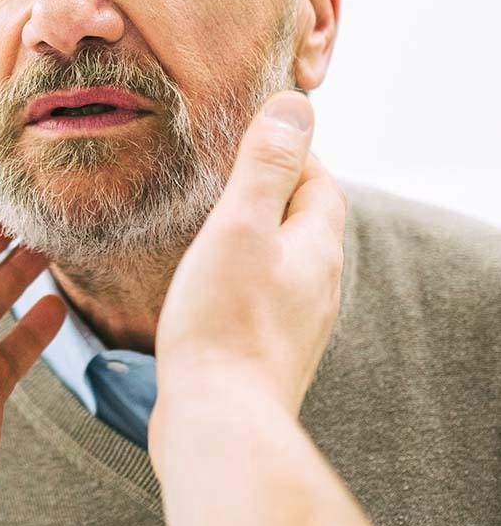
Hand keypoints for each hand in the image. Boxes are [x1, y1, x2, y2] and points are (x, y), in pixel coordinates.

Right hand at [152, 92, 346, 440]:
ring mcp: (295, 323)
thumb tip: (295, 105)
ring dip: (254, 237)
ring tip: (209, 223)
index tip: (249, 138)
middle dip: (271, 193)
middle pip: (304, 221)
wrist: (219, 420)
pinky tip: (207, 283)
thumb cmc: (224, 322)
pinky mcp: (266, 350)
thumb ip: (266, 166)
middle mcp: (317, 286)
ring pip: (282, 262)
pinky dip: (240, 276)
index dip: (291, 153)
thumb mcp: (241, 226)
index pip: (319, 181)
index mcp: (317, 248)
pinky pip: (261, 296)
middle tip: (221, 175)